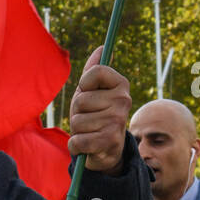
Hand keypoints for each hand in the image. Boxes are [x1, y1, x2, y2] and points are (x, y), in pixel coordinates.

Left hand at [67, 46, 130, 174]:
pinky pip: (77, 141)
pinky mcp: (109, 142)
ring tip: (90, 132)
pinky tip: (87, 147)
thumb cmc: (95, 116)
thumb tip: (101, 49)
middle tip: (89, 119)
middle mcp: (124, 101)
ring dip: (77, 130)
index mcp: (121, 84)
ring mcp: (117, 121)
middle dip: (77, 112)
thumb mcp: (92, 92)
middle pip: (80, 100)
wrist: (107, 151)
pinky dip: (76, 146)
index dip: (84, 85)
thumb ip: (93, 71)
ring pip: (77, 121)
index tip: (90, 93)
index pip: (94, 72)